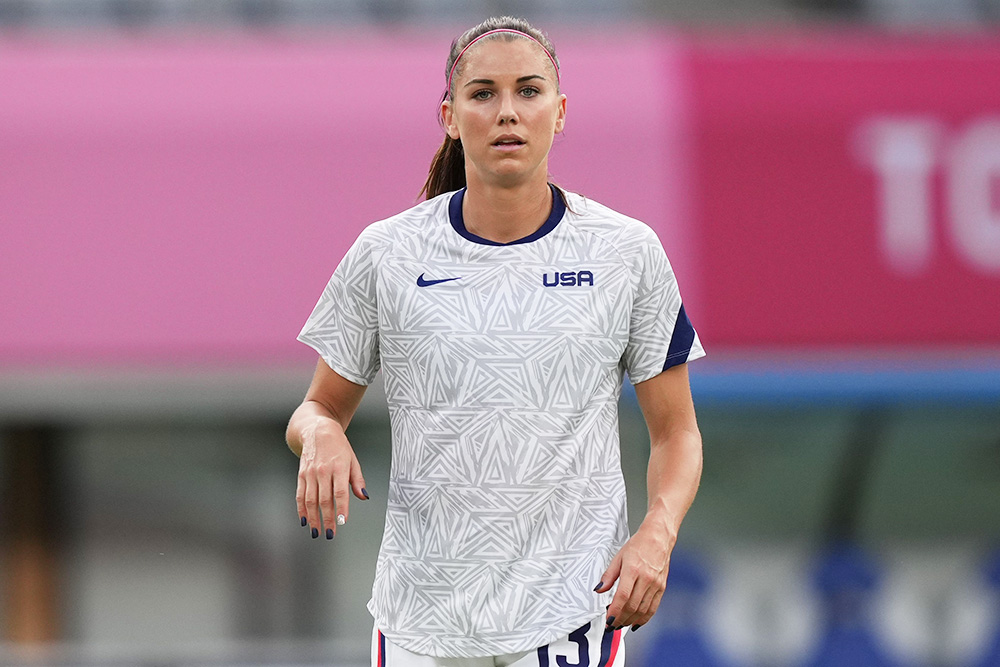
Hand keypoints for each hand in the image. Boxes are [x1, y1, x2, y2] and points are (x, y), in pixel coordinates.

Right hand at [295, 416, 367, 538]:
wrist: (318, 431)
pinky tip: (305, 520)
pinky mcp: (301, 474)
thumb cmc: (339, 446)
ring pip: (310, 500)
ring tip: (317, 531)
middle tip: (330, 534)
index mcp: (339, 467)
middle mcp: (323, 471)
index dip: (341, 508)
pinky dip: (301, 509)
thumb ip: (358, 480)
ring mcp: (310, 473)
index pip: (340, 492)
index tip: (342, 522)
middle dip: (327, 519)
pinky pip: (300, 495)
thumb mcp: (353, 460)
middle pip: (325, 499)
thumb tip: (364, 496)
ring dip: (313, 518)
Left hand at [594, 521, 674, 630]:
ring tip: (621, 624)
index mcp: (633, 570)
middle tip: (612, 624)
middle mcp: (646, 579)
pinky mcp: (662, 587)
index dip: (615, 610)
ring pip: (643, 609)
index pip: (623, 596)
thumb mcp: (619, 557)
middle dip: (621, 619)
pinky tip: (636, 623)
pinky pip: (653, 607)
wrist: (658, 538)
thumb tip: (599, 590)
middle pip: (632, 606)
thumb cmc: (638, 545)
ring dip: (631, 620)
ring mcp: (655, 584)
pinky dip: (644, 618)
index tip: (608, 619)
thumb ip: (609, 576)